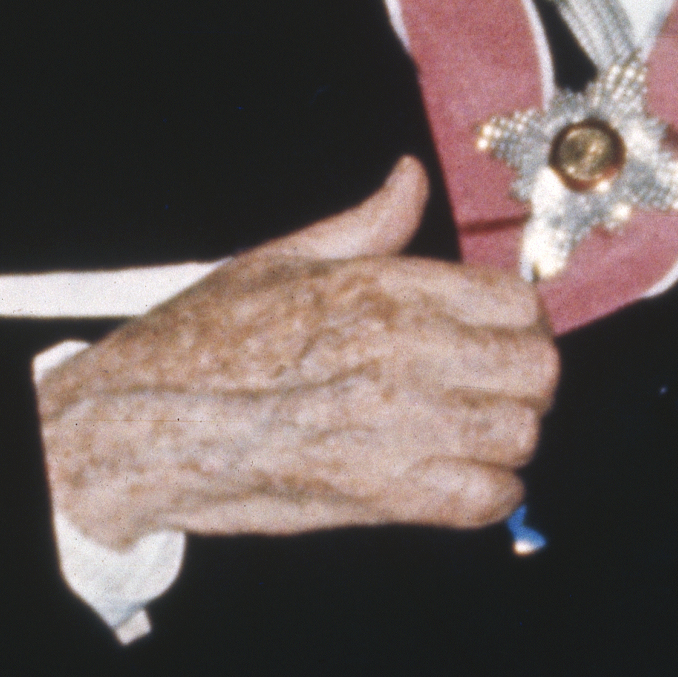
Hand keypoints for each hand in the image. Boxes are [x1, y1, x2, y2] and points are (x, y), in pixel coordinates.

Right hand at [36, 160, 556, 546]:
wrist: (144, 428)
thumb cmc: (201, 344)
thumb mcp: (279, 261)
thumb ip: (364, 226)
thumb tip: (411, 178)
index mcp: (381, 290)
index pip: (514, 302)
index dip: (518, 321)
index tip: (499, 335)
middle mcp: (402, 355)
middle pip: (534, 369)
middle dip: (523, 379)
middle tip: (491, 387)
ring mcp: (399, 428)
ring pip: (518, 433)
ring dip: (504, 437)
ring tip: (471, 434)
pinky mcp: (385, 493)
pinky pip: (485, 498)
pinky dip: (487, 493)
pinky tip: (461, 479)